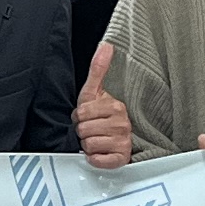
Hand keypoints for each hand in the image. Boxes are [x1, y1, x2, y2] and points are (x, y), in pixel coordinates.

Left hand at [73, 42, 133, 170]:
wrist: (114, 140)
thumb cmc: (100, 116)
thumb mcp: (94, 92)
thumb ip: (98, 69)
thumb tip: (106, 45)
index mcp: (116, 107)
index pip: (82, 113)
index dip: (80, 117)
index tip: (88, 117)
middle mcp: (122, 124)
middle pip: (84, 130)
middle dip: (83, 131)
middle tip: (91, 130)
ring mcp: (124, 142)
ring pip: (89, 144)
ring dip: (88, 145)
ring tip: (96, 140)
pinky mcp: (121, 159)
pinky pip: (98, 160)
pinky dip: (95, 159)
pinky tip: (99, 153)